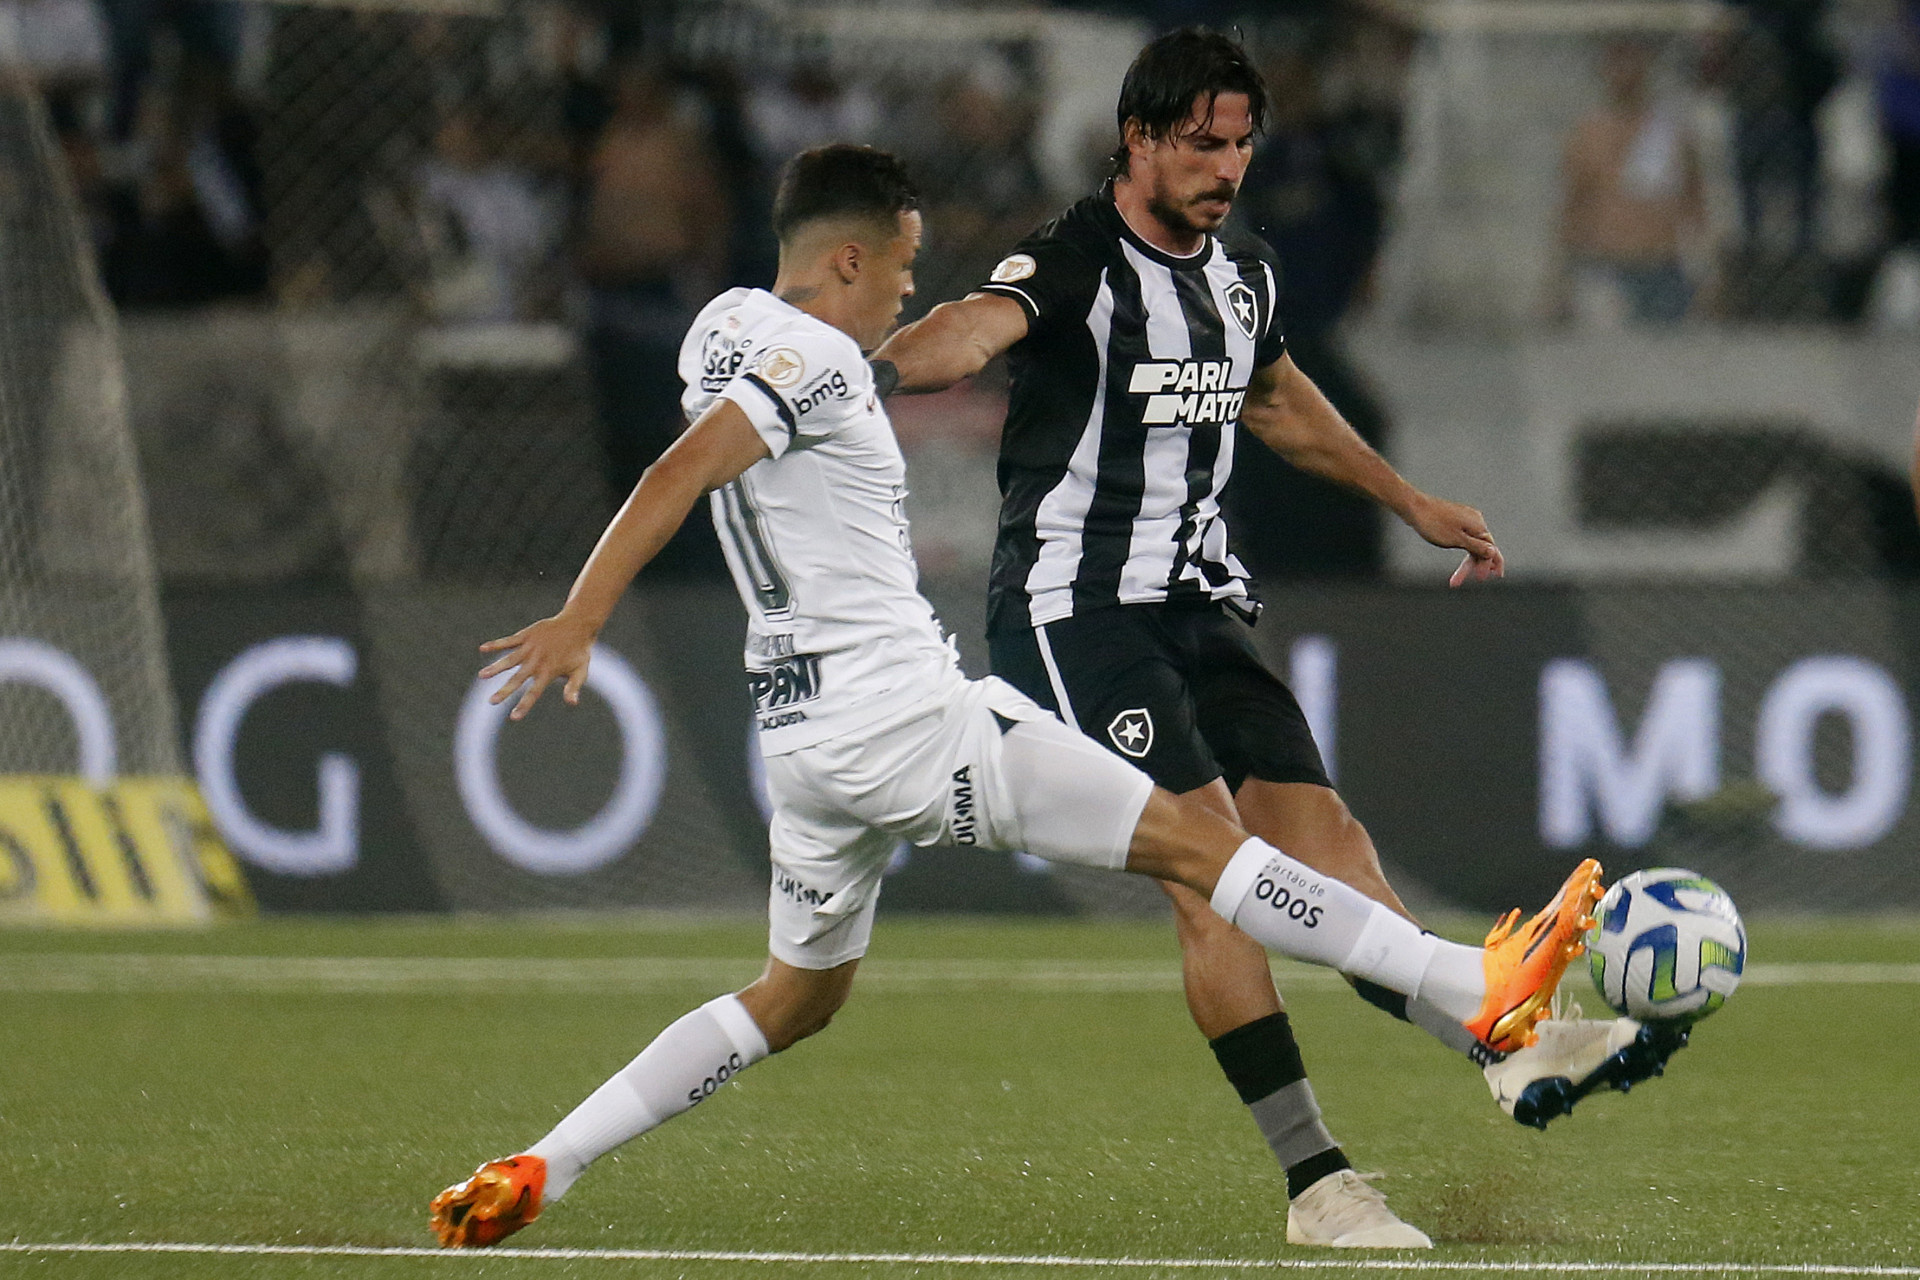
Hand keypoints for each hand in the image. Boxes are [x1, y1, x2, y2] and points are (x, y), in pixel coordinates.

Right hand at [477, 613, 597, 719]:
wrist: (578, 624)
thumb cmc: (579, 650)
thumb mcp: (580, 671)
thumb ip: (573, 687)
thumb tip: (572, 703)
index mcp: (549, 672)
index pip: (534, 692)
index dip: (524, 705)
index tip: (513, 718)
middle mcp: (537, 661)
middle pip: (518, 678)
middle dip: (505, 691)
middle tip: (491, 701)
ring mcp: (531, 647)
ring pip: (510, 659)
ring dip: (496, 667)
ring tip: (482, 675)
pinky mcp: (527, 635)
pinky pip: (509, 641)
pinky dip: (496, 644)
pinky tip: (482, 648)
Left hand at [1404, 494, 1504, 586]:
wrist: (1414, 507)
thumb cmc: (1433, 523)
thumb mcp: (1457, 539)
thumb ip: (1476, 546)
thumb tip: (1493, 552)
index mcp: (1478, 525)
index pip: (1491, 549)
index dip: (1487, 565)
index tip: (1480, 579)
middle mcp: (1475, 520)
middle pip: (1481, 547)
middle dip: (1475, 566)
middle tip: (1465, 581)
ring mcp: (1465, 519)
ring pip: (1472, 544)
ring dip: (1466, 561)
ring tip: (1457, 578)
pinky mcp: (1455, 520)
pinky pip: (1465, 538)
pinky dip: (1463, 550)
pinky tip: (1459, 560)